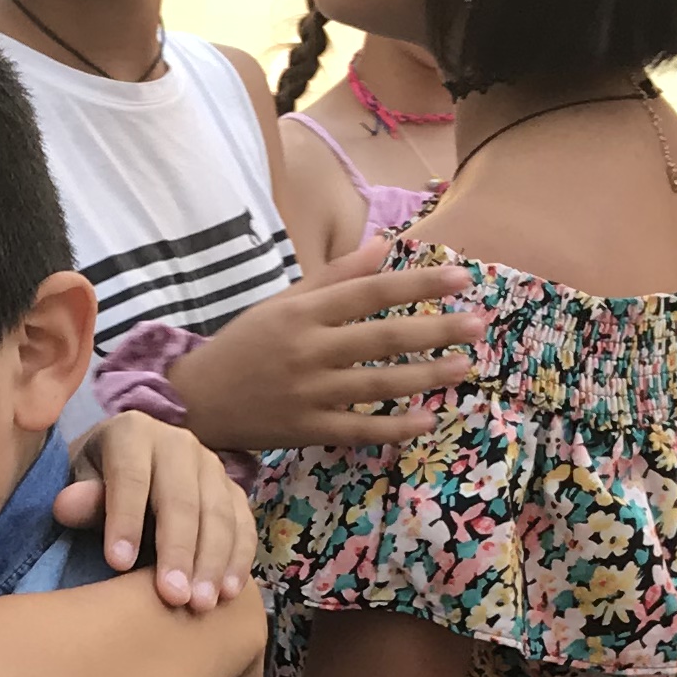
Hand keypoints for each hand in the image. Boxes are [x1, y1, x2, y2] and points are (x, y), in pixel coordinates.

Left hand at [54, 410, 255, 608]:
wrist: (127, 475)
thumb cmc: (95, 485)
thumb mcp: (79, 484)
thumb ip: (80, 498)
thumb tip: (67, 506)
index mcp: (133, 433)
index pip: (131, 477)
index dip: (126, 520)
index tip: (118, 564)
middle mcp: (179, 444)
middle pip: (182, 499)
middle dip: (178, 551)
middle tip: (173, 597)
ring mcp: (212, 467)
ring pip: (219, 515)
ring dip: (213, 562)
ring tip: (202, 604)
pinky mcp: (234, 491)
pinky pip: (244, 525)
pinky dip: (239, 560)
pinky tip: (229, 594)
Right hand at [164, 244, 484, 451]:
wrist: (197, 400)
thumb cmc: (246, 345)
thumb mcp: (283, 302)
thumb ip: (334, 276)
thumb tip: (384, 246)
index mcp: (302, 312)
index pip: (370, 292)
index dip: (418, 284)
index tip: (461, 276)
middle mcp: (308, 350)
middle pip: (382, 338)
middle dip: (435, 330)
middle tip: (479, 323)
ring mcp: (309, 394)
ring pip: (377, 384)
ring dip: (426, 376)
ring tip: (465, 367)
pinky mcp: (307, 430)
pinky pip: (359, 430)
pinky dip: (395, 427)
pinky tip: (428, 420)